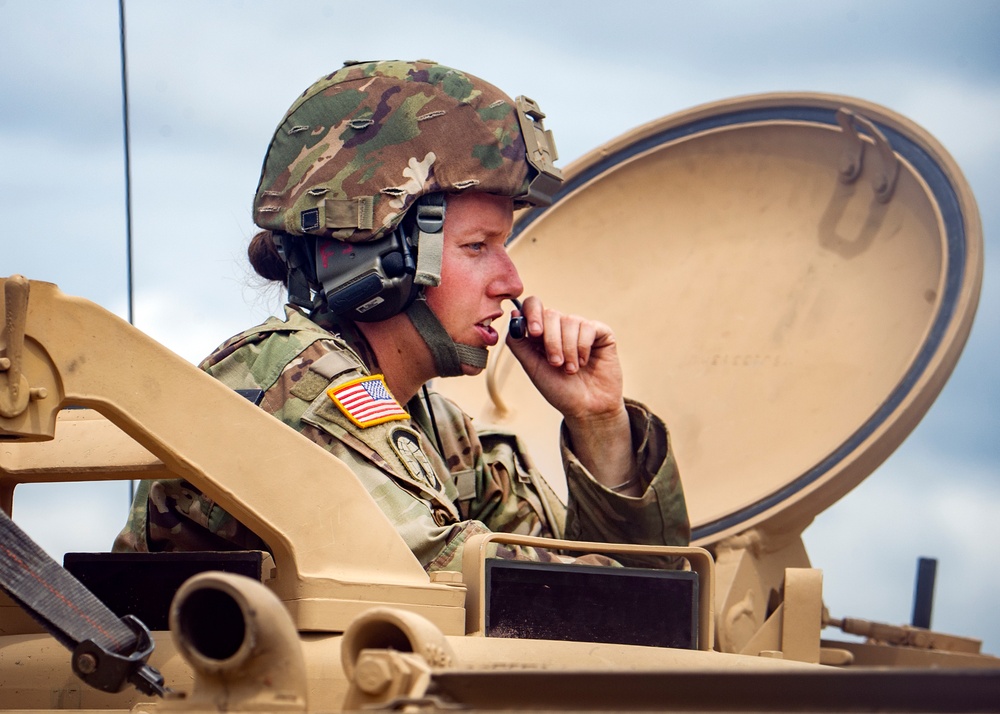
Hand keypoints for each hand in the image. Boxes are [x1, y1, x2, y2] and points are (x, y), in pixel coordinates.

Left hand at [506, 297, 636, 491]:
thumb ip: (519, 343)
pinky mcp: (601, 333)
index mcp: (542, 333)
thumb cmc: (559, 390)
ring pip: (570, 321)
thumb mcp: (532, 367)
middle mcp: (561, 327)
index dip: (532, 313)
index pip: (533, 305)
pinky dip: (583, 347)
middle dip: (551, 341)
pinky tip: (584, 362)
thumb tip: (513, 315)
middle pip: (551, 313)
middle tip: (555, 364)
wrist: (587, 409)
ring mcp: (581, 329)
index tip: (534, 333)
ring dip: (568, 349)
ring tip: (571, 369)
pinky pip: (589, 327)